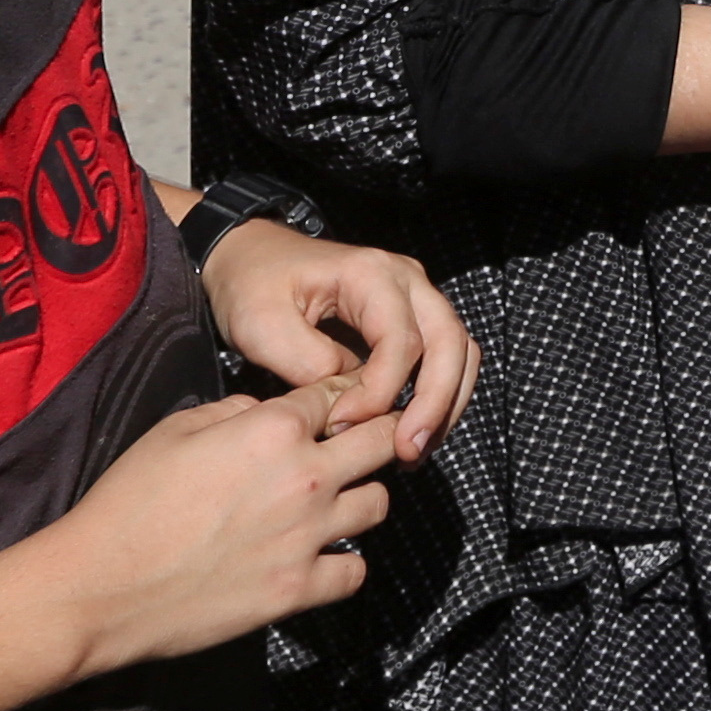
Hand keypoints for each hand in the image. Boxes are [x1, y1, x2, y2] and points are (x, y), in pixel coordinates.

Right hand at [33, 379, 399, 675]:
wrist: (99, 586)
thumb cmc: (127, 503)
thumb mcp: (174, 430)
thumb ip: (235, 411)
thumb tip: (266, 412)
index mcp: (273, 429)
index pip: (335, 394)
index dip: (336, 397)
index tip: (337, 408)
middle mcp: (304, 477)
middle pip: (382, 440)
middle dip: (376, 435)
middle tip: (359, 446)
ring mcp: (306, 537)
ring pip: (378, 504)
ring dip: (361, 499)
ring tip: (336, 504)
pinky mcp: (296, 591)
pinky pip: (355, 572)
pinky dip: (344, 564)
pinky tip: (320, 558)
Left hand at [200, 223, 477, 458]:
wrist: (252, 258)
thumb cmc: (253, 286)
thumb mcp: (261, 324)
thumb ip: (307, 364)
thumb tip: (349, 406)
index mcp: (371, 274)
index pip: (400, 341)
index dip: (379, 393)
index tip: (342, 426)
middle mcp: (407, 279)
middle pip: (449, 343)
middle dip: (435, 403)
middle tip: (409, 452)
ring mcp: (415, 297)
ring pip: (458, 352)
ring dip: (445, 404)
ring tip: (414, 452)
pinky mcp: (411, 318)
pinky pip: (443, 358)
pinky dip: (437, 397)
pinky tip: (410, 432)